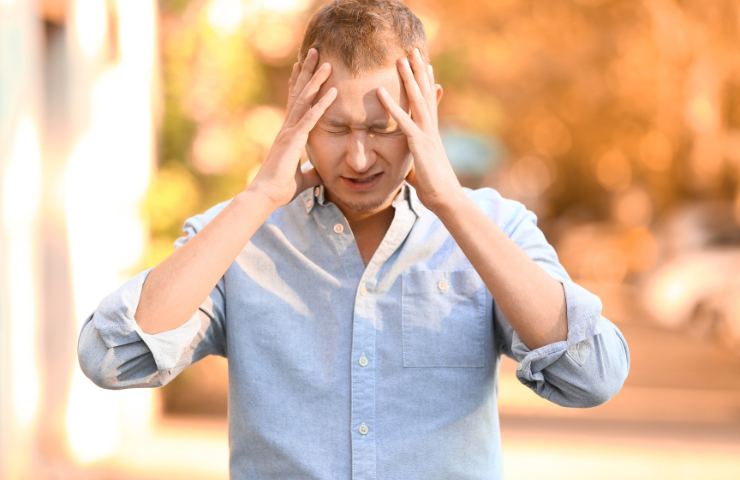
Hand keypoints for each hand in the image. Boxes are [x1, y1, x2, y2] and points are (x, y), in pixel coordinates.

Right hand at [247, 48, 336, 208]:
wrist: (265, 196)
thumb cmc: (279, 188)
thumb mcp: (302, 178)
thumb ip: (311, 172)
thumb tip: (321, 174)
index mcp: (289, 133)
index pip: (297, 102)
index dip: (302, 83)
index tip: (306, 66)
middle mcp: (287, 127)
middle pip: (299, 93)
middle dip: (308, 71)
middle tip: (315, 51)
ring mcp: (289, 131)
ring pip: (305, 99)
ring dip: (316, 80)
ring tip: (327, 62)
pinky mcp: (294, 140)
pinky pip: (311, 118)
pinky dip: (323, 104)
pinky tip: (333, 92)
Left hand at [376, 48, 461, 210]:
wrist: (447, 200)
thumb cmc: (435, 189)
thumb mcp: (423, 170)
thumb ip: (416, 161)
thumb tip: (411, 165)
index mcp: (431, 134)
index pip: (429, 103)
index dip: (426, 83)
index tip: (425, 65)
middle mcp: (431, 129)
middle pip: (425, 94)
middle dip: (420, 71)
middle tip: (414, 50)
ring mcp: (426, 134)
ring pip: (417, 100)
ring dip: (409, 78)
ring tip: (402, 59)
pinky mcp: (418, 144)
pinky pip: (402, 121)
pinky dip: (390, 106)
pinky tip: (379, 92)